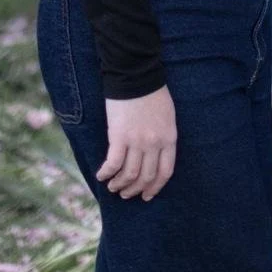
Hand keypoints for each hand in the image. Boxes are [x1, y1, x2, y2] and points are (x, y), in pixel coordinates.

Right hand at [98, 85, 176, 200]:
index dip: (155, 187)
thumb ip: (164, 137)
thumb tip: (156, 157)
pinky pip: (113, 164)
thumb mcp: (168, 117)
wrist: (136, 75)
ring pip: (129, 175)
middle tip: (126, 194)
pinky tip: (102, 176)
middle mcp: (154, 143)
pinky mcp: (119, 137)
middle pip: (146, 176)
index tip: (147, 195)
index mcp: (169, 138)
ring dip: (120, 185)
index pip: (165, 172)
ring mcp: (137, 141)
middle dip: (135, 189)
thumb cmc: (152, 93)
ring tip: (113, 187)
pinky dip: (106, 173)